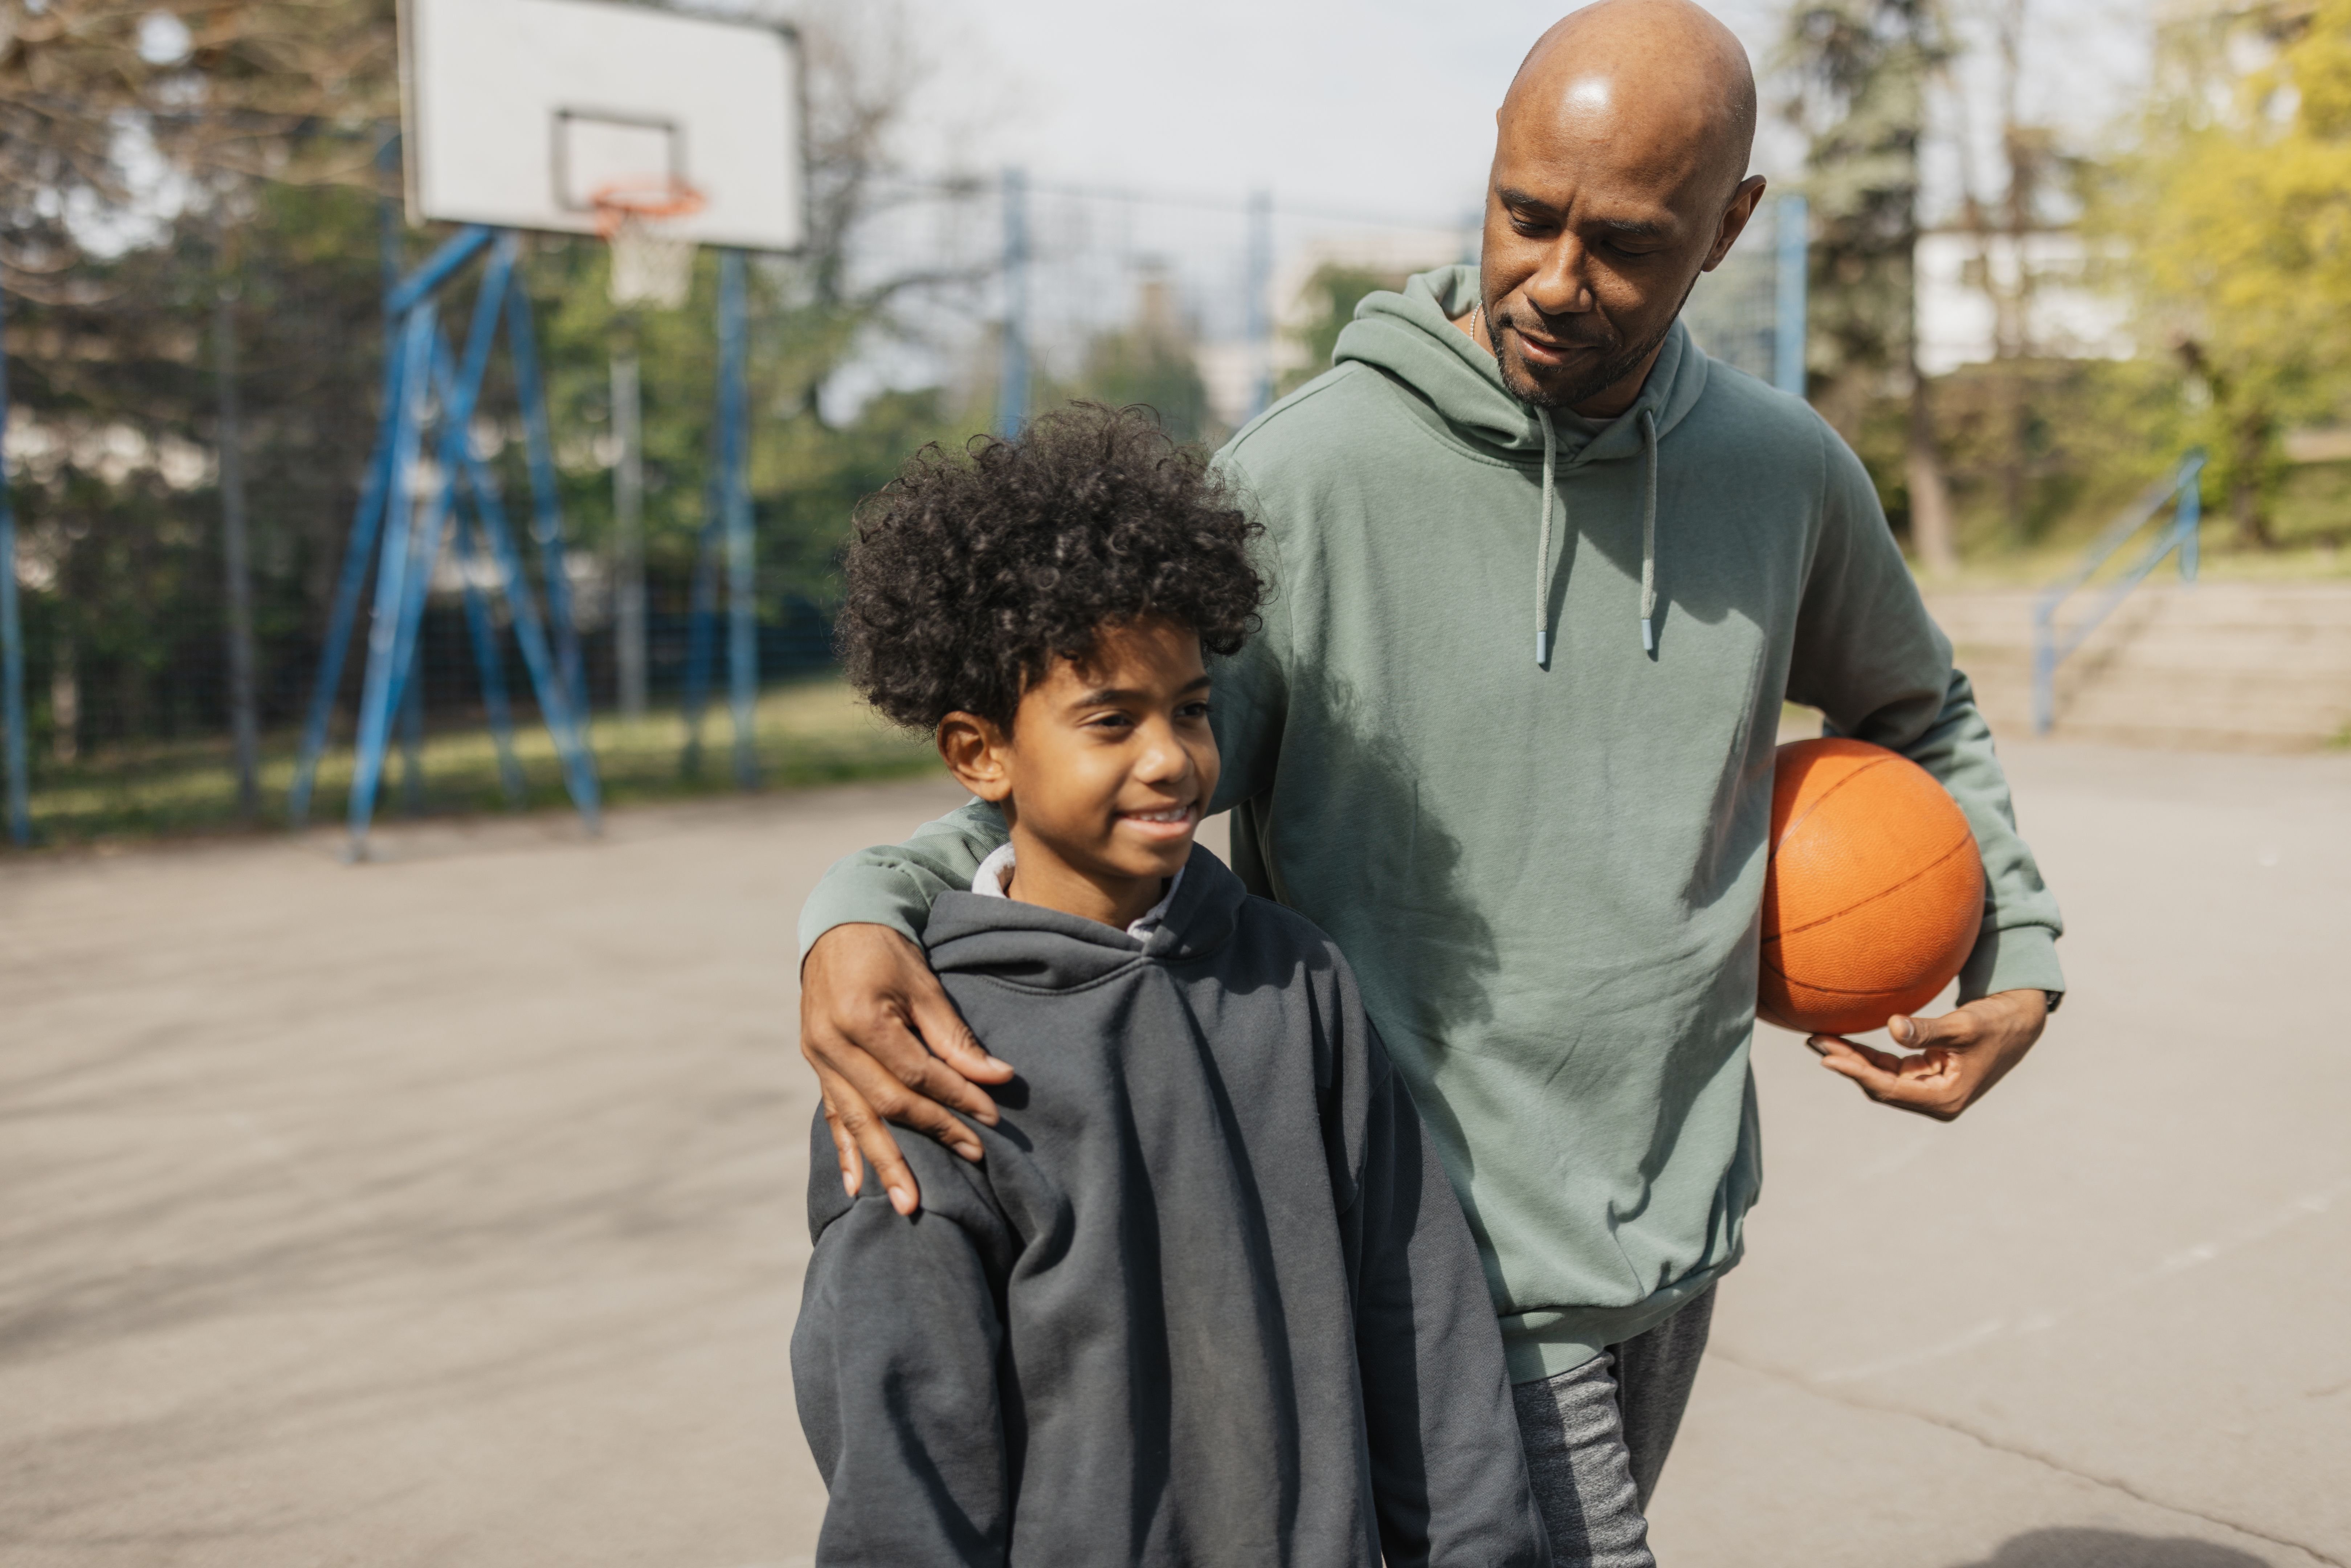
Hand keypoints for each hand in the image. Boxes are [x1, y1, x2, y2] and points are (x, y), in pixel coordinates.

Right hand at [799, 923, 1014, 1214]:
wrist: (837, 929)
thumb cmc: (886, 952)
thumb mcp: (924, 984)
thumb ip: (955, 1036)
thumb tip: (998, 1078)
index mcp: (860, 1018)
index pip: (916, 1071)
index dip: (956, 1096)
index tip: (992, 1116)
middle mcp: (831, 1044)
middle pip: (887, 1101)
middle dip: (933, 1131)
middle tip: (973, 1157)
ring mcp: (818, 1059)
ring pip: (856, 1120)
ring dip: (884, 1163)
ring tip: (908, 1203)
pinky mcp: (816, 1067)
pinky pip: (831, 1116)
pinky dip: (845, 1152)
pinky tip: (856, 1187)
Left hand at [1807, 988, 2048, 1121]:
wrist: (2018, 1022)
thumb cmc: (1995, 1024)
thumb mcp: (1963, 1026)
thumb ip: (1927, 1030)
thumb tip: (1892, 1027)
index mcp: (1946, 1099)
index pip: (1889, 1088)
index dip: (1856, 1072)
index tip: (1827, 1057)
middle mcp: (1935, 1101)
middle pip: (1880, 1085)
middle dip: (1847, 1063)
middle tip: (1814, 1040)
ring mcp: (1929, 1090)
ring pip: (1881, 1077)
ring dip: (1853, 1059)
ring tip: (1820, 1037)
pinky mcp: (1926, 1077)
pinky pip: (1890, 1068)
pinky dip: (1868, 1055)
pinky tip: (1844, 1041)